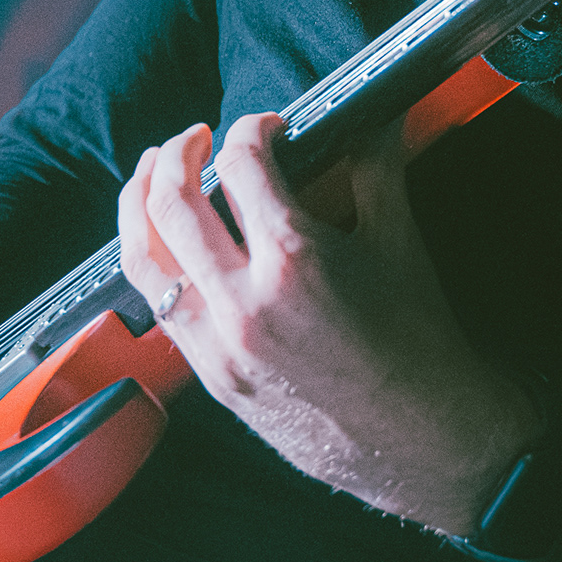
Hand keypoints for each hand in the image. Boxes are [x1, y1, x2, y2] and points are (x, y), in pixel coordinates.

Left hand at [119, 115, 544, 535]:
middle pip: (172, 203)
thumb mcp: (401, 246)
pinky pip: (161, 310)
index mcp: (295, 258)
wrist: (424, 438)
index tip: (266, 128)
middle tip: (194, 137)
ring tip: (150, 177)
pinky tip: (164, 247)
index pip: (242, 164)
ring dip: (138, 205)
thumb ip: (378, 172)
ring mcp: (221, 345)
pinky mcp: (213, 379)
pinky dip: (153, 266)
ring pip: (144, 260)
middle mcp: (245, 300)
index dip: (250, 129)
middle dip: (176, 154)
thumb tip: (376, 122)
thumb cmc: (420, 344)